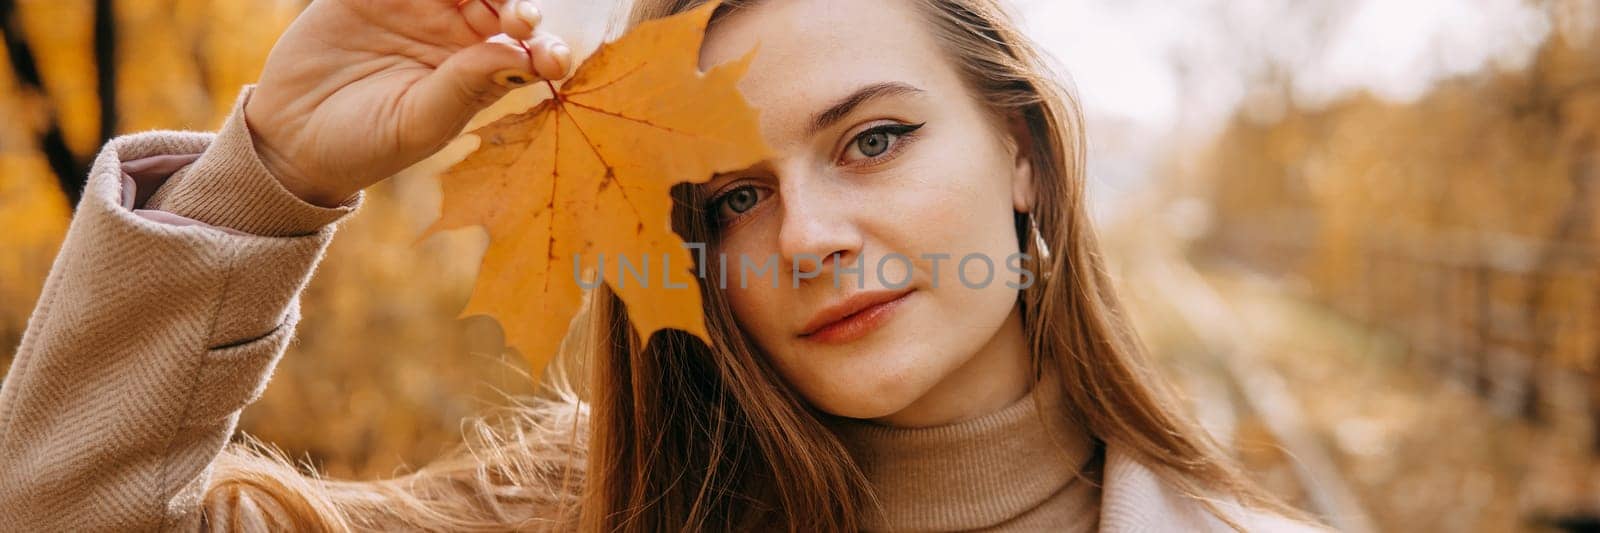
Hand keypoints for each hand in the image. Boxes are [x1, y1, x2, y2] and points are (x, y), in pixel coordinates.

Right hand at [243, 0, 571, 206]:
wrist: (290, 139)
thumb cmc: (366, 145)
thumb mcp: (419, 124)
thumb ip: (465, 86)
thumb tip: (518, 52)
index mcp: (480, 71)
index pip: (527, 48)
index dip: (545, 45)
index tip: (550, 57)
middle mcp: (457, 33)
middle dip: (516, 3)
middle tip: (517, 19)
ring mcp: (417, 6)